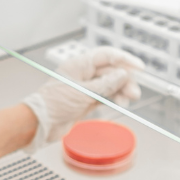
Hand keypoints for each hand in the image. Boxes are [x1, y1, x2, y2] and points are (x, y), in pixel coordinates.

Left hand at [22, 47, 144, 149]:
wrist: (41, 124)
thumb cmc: (53, 104)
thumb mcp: (83, 92)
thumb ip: (106, 84)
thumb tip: (123, 75)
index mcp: (79, 64)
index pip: (106, 56)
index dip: (124, 59)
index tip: (139, 67)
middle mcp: (82, 74)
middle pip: (110, 72)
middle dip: (124, 80)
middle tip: (134, 91)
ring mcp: (84, 88)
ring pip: (109, 85)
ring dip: (121, 90)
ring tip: (129, 99)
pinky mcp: (85, 101)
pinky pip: (104, 96)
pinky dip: (114, 98)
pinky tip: (120, 102)